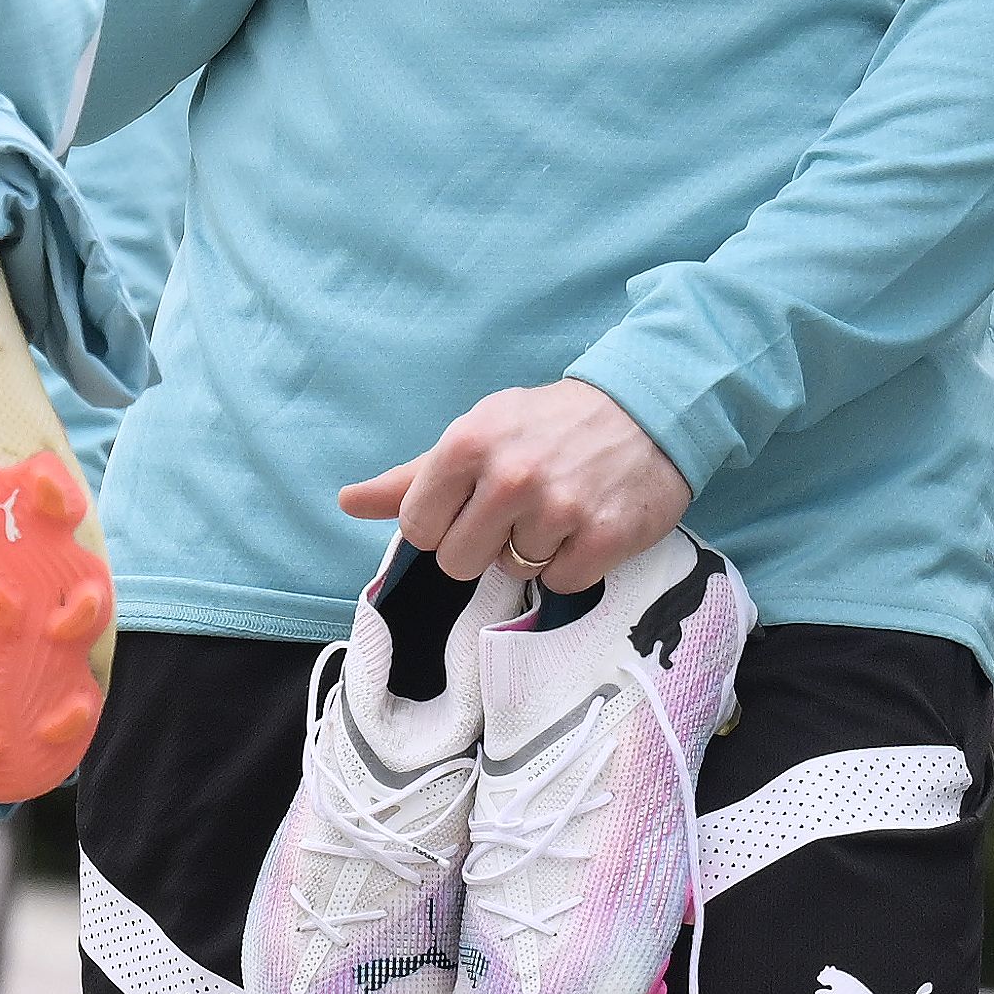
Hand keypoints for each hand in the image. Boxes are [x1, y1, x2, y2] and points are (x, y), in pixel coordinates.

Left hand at [338, 379, 693, 590]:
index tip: (473, 503)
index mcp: (468, 443)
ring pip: (512, 573)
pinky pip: (561, 584)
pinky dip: (572, 563)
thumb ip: (411, 477)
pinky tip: (586, 525)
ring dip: (533, 549)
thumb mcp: (478, 432)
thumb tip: (346, 502)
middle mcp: (510, 475)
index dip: (443, 523)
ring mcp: (558, 508)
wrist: (647, 410)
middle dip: (484, 544)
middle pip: (457, 562)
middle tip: (518, 509)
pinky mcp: (603, 537)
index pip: (418, 527)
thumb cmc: (549, 425)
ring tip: (559, 507)